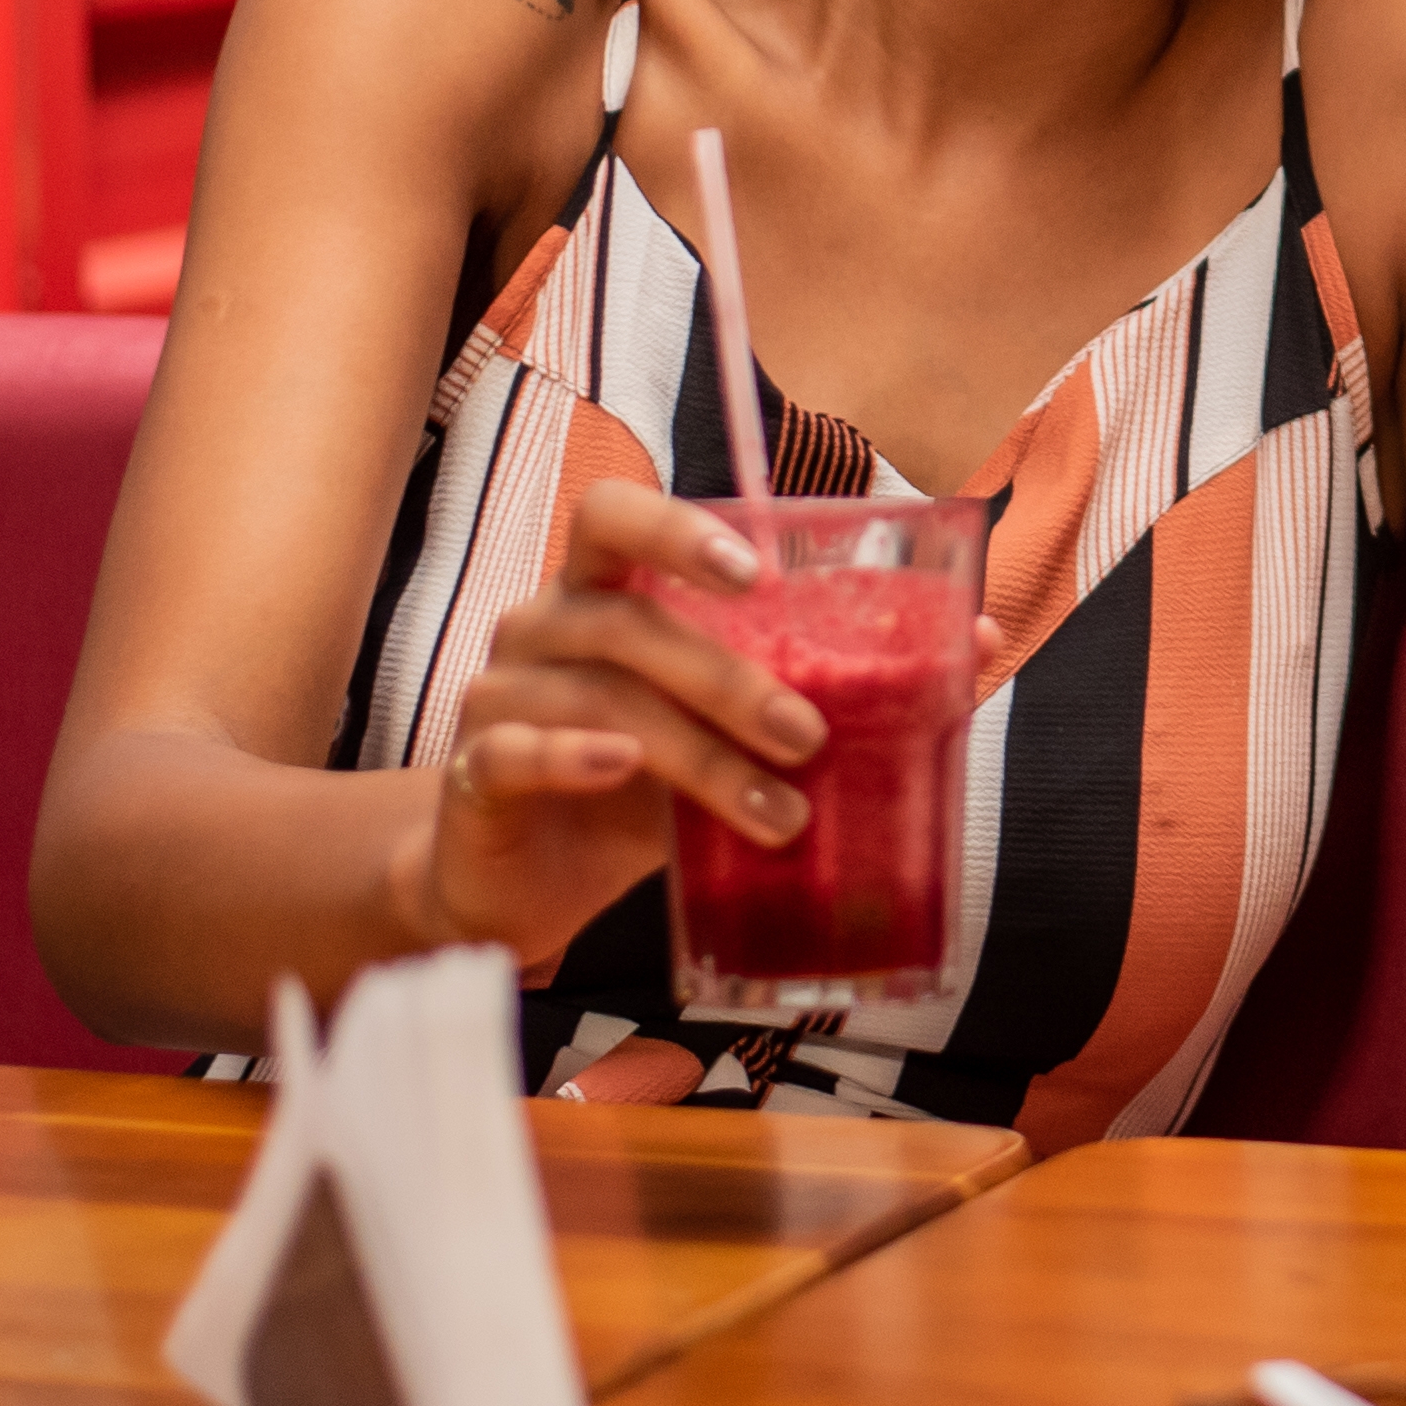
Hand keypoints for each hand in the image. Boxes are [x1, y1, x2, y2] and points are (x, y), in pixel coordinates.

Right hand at [388, 482, 826, 974]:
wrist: (524, 887)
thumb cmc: (627, 792)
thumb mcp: (707, 739)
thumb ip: (779, 701)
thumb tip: (936, 670)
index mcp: (594, 594)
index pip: (614, 518)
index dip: (677, 530)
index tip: (757, 575)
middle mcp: (538, 627)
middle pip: (628, 623)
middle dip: (729, 679)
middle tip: (807, 736)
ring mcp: (496, 695)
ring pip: (598, 699)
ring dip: (698, 755)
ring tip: (777, 811)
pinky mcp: (469, 770)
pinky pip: (514, 750)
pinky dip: (572, 755)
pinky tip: (621, 768)